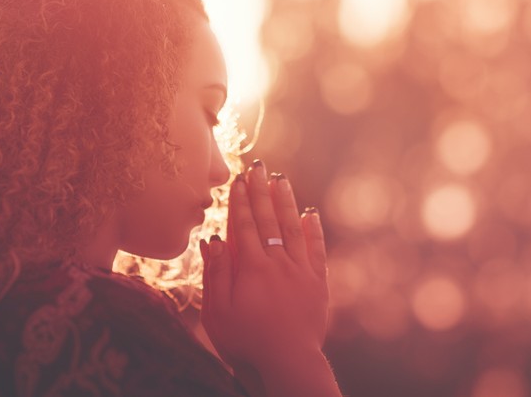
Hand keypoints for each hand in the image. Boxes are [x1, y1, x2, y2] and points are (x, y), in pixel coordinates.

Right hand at [199, 161, 329, 369]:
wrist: (288, 363)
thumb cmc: (246, 342)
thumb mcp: (218, 312)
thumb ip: (216, 274)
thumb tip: (212, 239)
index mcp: (251, 268)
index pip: (244, 225)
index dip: (240, 201)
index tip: (238, 180)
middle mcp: (278, 263)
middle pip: (268, 220)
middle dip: (261, 191)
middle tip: (258, 167)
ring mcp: (300, 271)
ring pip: (292, 228)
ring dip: (286, 202)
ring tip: (282, 179)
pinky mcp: (318, 283)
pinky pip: (316, 249)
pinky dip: (314, 229)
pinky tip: (310, 213)